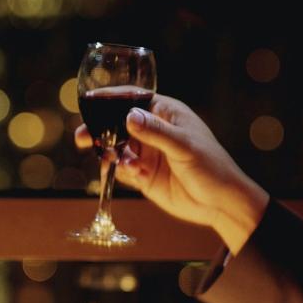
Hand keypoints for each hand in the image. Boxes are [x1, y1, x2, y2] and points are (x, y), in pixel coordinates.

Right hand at [75, 95, 268, 253]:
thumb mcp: (184, 146)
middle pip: (116, 124)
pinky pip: (122, 169)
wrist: (219, 203)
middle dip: (99, 130)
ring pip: (116, 148)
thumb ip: (156, 132)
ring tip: (112, 160)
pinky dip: (121, 171)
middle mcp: (153, 131)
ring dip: (110, 154)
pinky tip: (135, 174)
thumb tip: (128, 117)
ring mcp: (147, 153)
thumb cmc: (211, 166)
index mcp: (165, 113)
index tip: (89, 101)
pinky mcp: (143, 176)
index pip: (133, 98)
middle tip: (82, 137)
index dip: (110, 98)